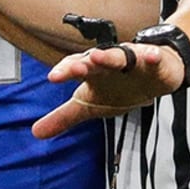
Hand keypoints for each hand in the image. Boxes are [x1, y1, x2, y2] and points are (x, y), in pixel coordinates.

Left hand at [31, 42, 185, 138]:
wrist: (154, 73)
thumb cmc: (118, 87)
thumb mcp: (90, 105)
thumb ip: (64, 117)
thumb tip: (35, 132)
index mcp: (93, 72)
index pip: (75, 67)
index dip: (65, 71)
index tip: (53, 77)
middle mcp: (109, 63)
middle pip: (95, 61)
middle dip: (85, 63)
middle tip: (75, 67)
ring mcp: (132, 61)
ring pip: (121, 56)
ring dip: (111, 57)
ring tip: (99, 56)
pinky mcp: (154, 63)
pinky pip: (154, 59)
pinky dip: (153, 58)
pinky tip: (152, 57)